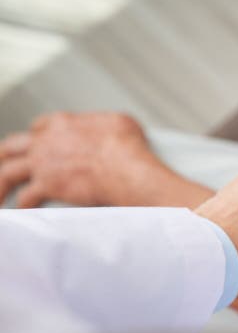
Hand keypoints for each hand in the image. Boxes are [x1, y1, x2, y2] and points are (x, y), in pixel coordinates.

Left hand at [0, 112, 196, 207]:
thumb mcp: (119, 122)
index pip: (39, 126)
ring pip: (9, 172)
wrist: (128, 170)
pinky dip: (23, 205)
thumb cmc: (129, 148)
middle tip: (0, 162)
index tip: (37, 142)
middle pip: (14, 146)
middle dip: (4, 154)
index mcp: (64, 123)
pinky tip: (22, 210)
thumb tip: (110, 128)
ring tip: (0, 195)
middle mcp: (48, 141)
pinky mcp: (48, 186)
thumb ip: (104, 123)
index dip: (37, 135)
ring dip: (1, 184)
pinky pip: (26, 196)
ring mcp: (44, 163)